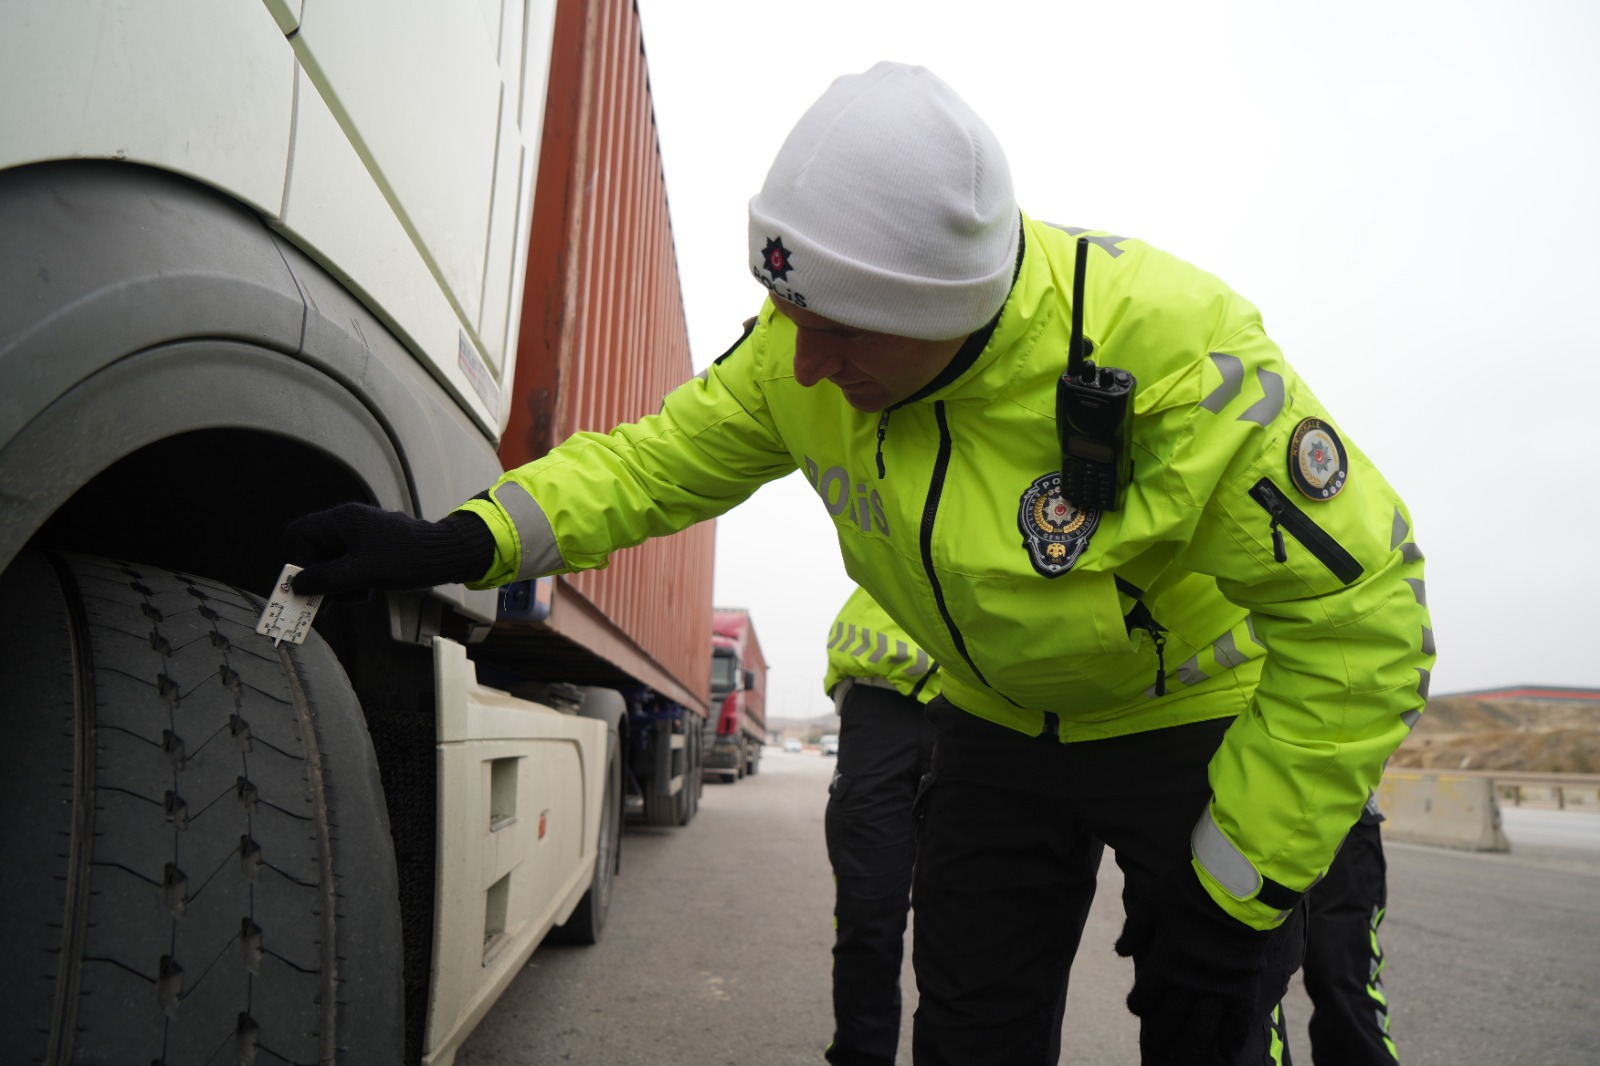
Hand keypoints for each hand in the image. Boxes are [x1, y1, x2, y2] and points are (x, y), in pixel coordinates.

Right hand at [286, 502, 494, 597]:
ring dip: (339, 585)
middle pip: (315, 552)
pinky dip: (353, 583)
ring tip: (357, 596)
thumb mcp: (363, 572)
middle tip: (328, 602)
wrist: (446, 555)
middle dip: (321, 578)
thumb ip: (327, 579)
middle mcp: (348, 524)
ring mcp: (361, 537)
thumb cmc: (407, 559)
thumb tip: (296, 585)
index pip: (300, 534)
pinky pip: (350, 567)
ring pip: (332, 564)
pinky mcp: (373, 550)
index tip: (312, 583)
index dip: (300, 560)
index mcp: (343, 521)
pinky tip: (367, 593)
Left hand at [1114, 865, 1274, 1065]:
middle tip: (1153, 1045)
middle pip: (1168, 1020)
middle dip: (1158, 1034)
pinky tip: (1222, 1054)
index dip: (1137, 1004)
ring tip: (1180, 1059)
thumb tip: (1120, 952)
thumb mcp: (1151, 904)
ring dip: (1188, 1047)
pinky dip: (1229, 1041)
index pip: (1143, 998)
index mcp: (1164, 965)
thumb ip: (1134, 930)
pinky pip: (1238, 1024)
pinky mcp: (1244, 989)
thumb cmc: (1189, 893)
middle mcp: (1188, 984)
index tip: (1136, 1005)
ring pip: (1200, 1030)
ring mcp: (1218, 990)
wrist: (1236, 889)